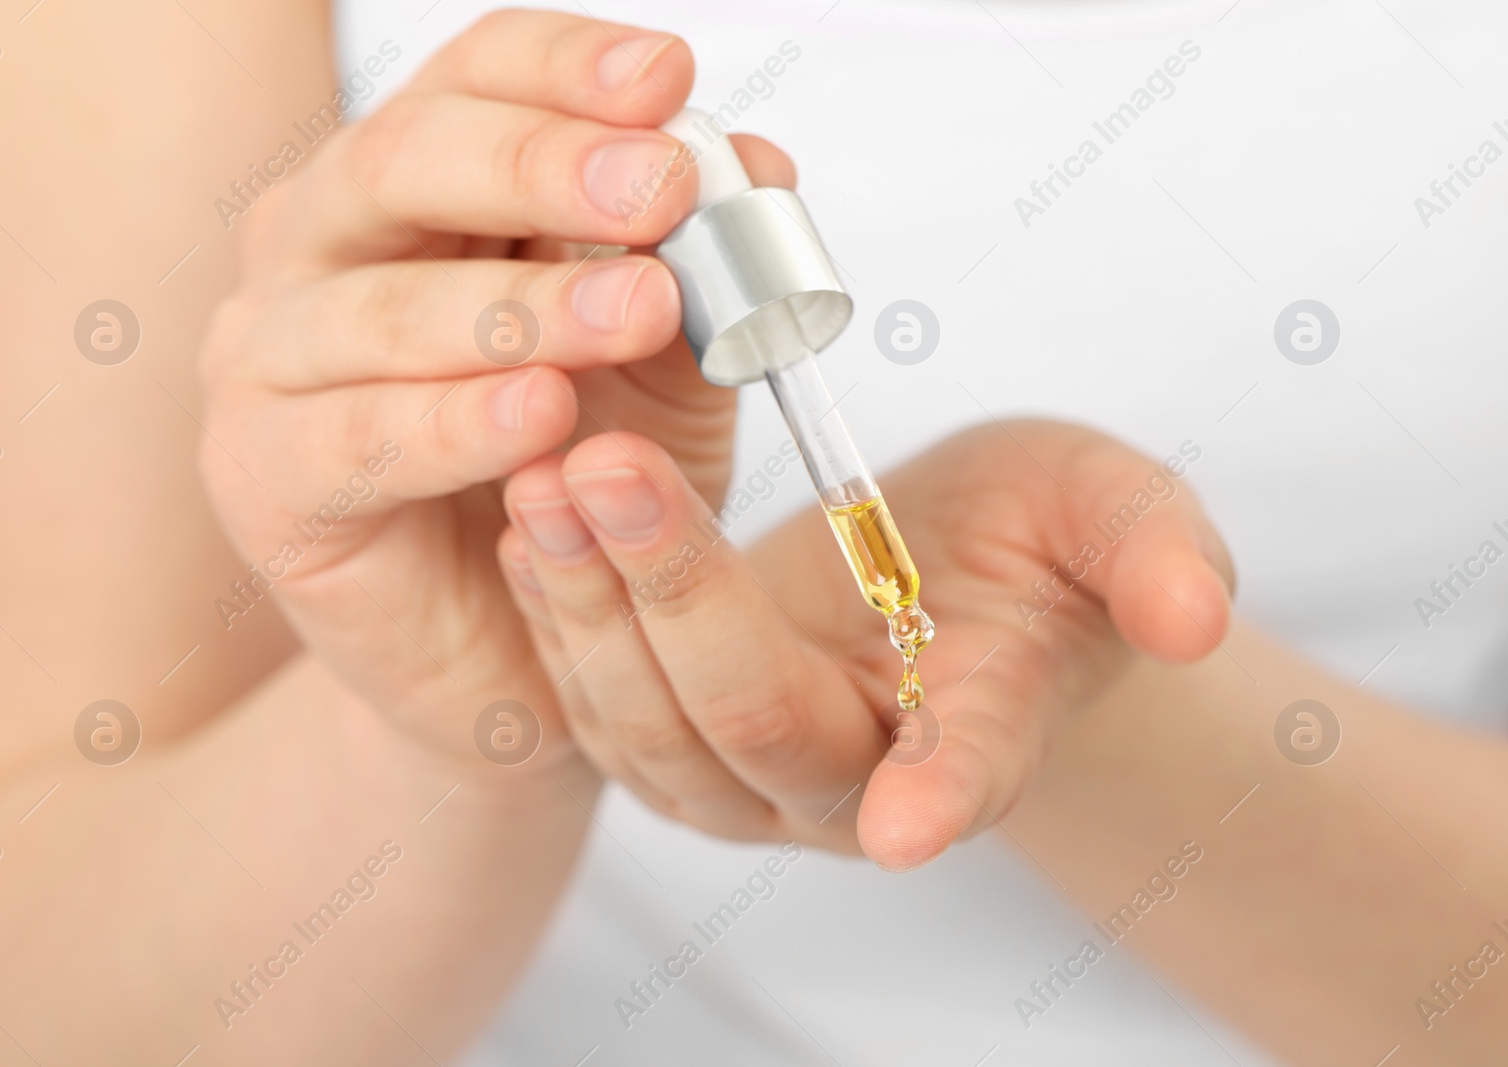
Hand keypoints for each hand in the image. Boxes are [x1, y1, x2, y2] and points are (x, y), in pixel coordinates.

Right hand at [197, 10, 790, 771]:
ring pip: (378, 303)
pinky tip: (541, 417)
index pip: (466, 81)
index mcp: (415, 190)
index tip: (668, 78)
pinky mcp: (260, 473)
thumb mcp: (665, 369)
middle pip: (402, 160)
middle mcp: (320, 246)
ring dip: (521, 304)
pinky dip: (454, 423)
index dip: (561, 70)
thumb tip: (758, 164)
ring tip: (643, 308)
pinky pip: (356, 436)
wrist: (518, 648)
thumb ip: (698, 272)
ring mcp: (270, 357)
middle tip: (663, 189)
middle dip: (543, 166)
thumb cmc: (578, 485)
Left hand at [497, 420, 1234, 865]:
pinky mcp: (666, 740)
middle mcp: (844, 787)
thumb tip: (1196, 616)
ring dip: (582, 604)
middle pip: (749, 723)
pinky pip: (591, 698)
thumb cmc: (1039, 549)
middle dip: (672, 598)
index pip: (962, 777)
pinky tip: (527, 519)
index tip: (913, 822)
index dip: (944, 797)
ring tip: (544, 478)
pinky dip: (553, 612)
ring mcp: (742, 778)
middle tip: (606, 469)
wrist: (948, 574)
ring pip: (644, 725)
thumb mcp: (1112, 518)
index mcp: (973, 741)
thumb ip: (1153, 560)